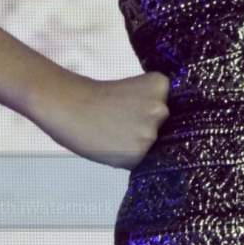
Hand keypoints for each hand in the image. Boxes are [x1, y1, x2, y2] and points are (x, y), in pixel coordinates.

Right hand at [28, 69, 171, 169]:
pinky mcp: (139, 153)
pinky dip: (128, 157)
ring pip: (152, 143)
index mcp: (162, 85)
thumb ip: (150, 105)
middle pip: (165, 125)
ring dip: (138, 143)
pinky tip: (113, 145)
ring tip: (116, 134)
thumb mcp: (134, 91)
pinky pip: (140, 159)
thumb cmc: (98, 96)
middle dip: (147, 126)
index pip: (172, 105)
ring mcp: (151, 131)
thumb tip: (164, 128)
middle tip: (123, 123)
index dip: (154, 111)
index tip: (136, 110)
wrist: (71, 107)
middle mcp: (162, 108)